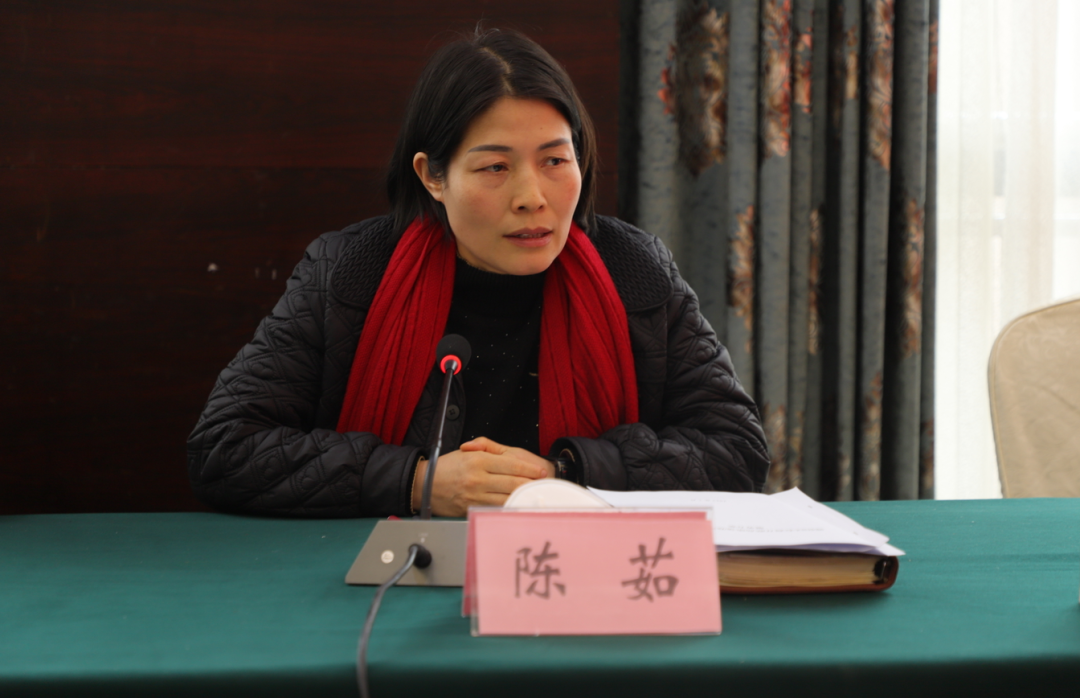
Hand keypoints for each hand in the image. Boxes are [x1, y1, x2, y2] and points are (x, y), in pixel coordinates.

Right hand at [411, 437, 553, 516]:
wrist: (423, 485)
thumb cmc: (445, 467)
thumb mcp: (466, 452)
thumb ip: (487, 449)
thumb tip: (509, 457)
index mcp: (478, 461)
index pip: (511, 464)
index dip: (529, 468)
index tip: (541, 471)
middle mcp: (478, 479)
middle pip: (513, 483)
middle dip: (531, 483)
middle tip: (543, 484)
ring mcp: (475, 496)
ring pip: (507, 498)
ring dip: (523, 497)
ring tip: (534, 494)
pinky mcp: (471, 509)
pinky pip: (495, 509)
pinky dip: (508, 507)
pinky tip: (517, 504)